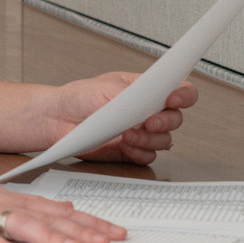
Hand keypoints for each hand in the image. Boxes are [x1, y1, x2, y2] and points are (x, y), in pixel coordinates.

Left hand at [42, 72, 198, 166]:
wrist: (59, 118)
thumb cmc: (81, 97)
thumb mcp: (105, 87)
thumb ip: (130, 94)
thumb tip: (148, 102)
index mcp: (147, 90)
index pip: (179, 90)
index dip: (184, 95)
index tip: (174, 98)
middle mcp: (148, 112)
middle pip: (175, 119)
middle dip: (165, 122)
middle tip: (149, 122)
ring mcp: (142, 132)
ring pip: (163, 141)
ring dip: (148, 139)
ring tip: (127, 134)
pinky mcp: (131, 151)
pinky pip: (147, 156)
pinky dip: (139, 152)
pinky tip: (124, 145)